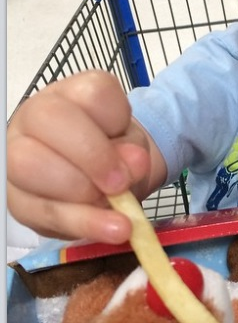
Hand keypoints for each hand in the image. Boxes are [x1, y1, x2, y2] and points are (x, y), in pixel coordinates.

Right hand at [7, 71, 153, 243]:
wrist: (106, 181)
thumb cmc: (116, 153)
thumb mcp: (134, 149)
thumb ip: (134, 153)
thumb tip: (132, 164)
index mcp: (74, 95)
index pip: (93, 92)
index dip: (117, 122)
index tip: (135, 150)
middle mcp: (36, 116)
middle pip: (48, 119)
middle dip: (92, 156)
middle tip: (120, 184)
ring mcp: (17, 154)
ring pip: (28, 163)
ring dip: (79, 191)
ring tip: (115, 209)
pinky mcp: (16, 198)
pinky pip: (39, 211)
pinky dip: (81, 223)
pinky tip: (109, 229)